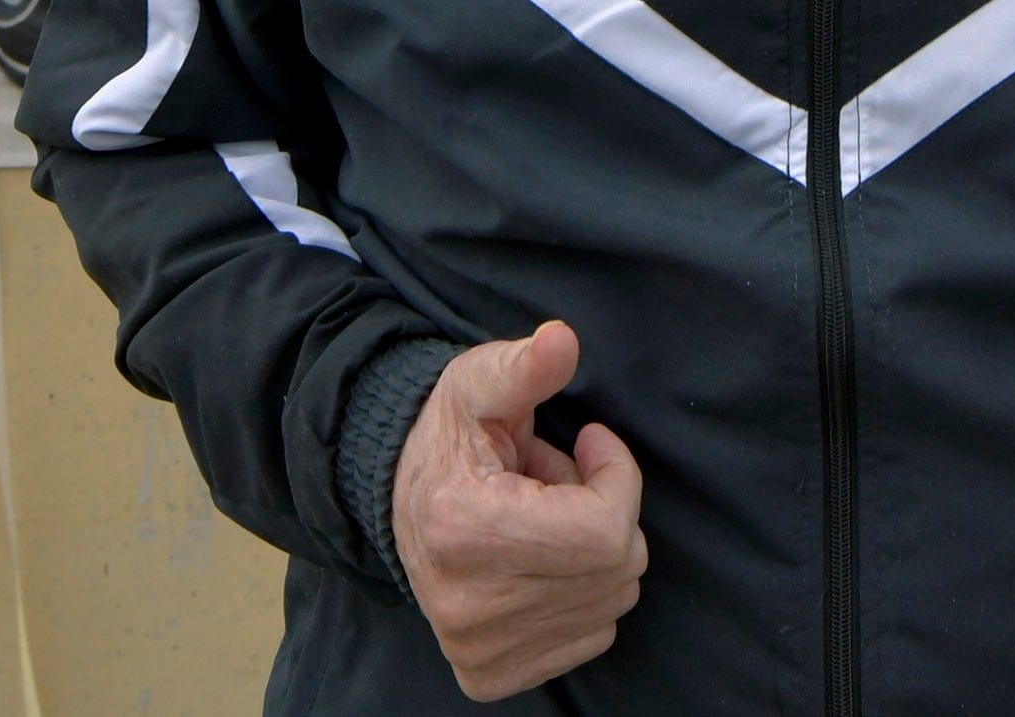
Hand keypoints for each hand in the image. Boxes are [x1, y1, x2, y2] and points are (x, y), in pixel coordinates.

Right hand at [391, 322, 647, 701]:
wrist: (397, 497)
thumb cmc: (447, 436)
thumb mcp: (478, 384)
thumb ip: (523, 367)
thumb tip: (562, 341)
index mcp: (466, 531)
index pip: (605, 531)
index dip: (617, 477)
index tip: (591, 443)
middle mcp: (470, 605)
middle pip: (616, 568)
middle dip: (605, 512)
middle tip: (557, 480)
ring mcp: (478, 648)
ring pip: (611, 602)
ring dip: (593, 553)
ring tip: (544, 516)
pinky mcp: (489, 672)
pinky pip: (592, 637)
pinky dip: (582, 594)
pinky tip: (539, 560)